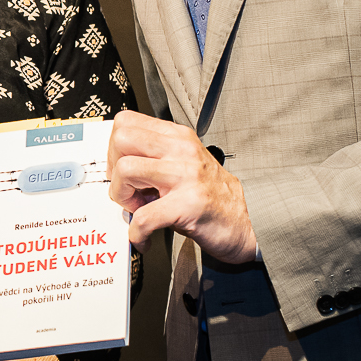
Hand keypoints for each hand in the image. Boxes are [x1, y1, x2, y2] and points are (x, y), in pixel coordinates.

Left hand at [107, 109, 258, 263]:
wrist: (247, 222)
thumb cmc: (209, 195)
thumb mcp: (182, 163)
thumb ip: (154, 156)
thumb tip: (113, 164)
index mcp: (177, 136)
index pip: (126, 122)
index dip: (113, 148)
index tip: (121, 170)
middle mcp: (182, 150)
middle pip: (122, 139)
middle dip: (114, 170)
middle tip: (127, 190)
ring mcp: (186, 176)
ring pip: (126, 171)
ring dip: (123, 198)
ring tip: (138, 210)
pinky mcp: (188, 205)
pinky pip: (143, 217)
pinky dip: (137, 233)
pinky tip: (144, 239)